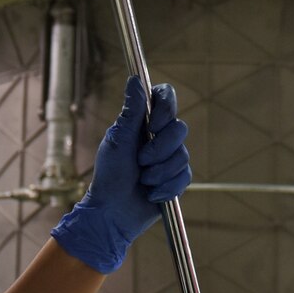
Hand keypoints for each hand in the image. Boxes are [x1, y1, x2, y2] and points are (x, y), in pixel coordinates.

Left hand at [50, 77, 192, 273]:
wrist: (112, 212)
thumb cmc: (109, 175)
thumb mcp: (117, 140)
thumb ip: (131, 112)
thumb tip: (135, 79)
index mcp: (143, 122)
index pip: (166, 98)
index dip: (166, 108)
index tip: (154, 124)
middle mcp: (159, 137)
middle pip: (180, 128)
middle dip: (160, 149)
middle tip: (140, 161)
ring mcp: (169, 158)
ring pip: (183, 156)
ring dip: (160, 171)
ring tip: (143, 180)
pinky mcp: (176, 179)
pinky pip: (184, 177)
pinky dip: (166, 187)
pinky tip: (151, 194)